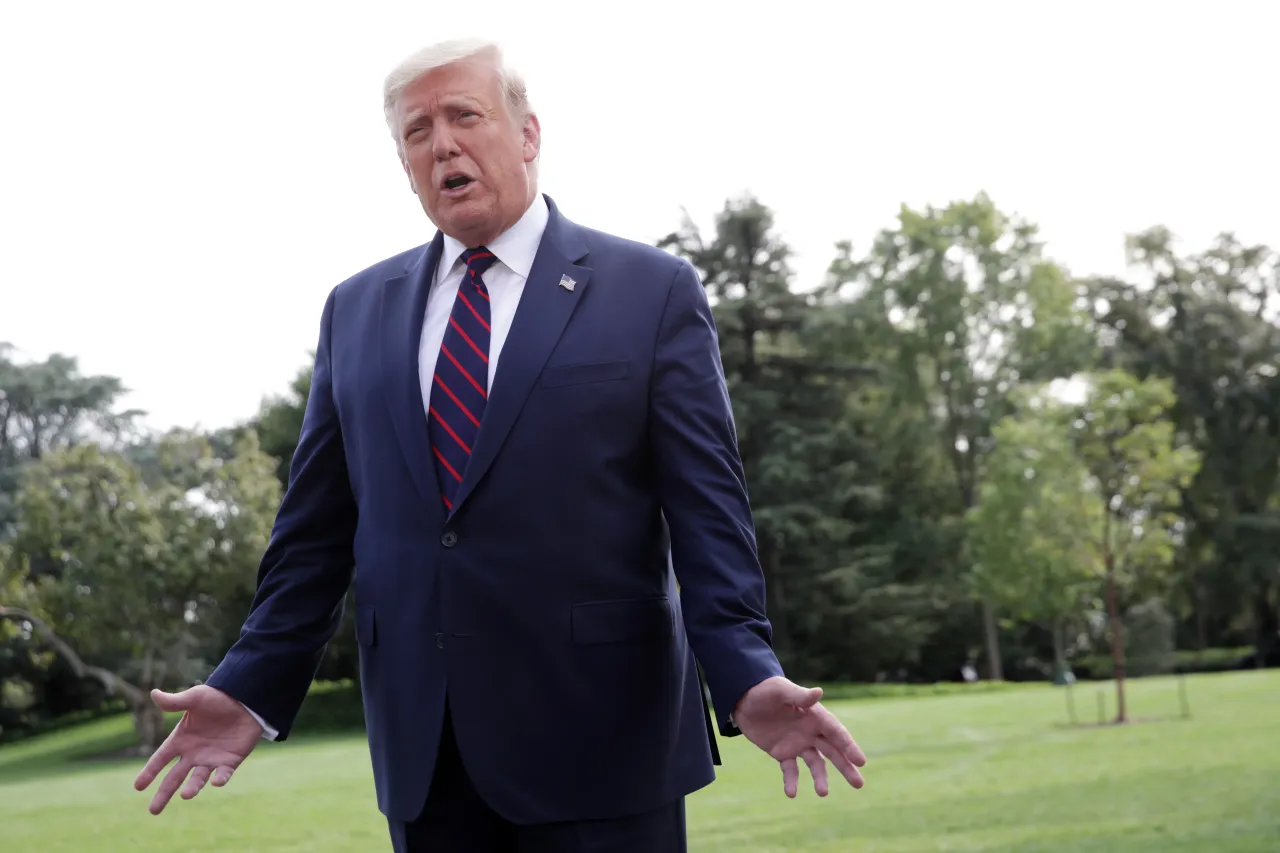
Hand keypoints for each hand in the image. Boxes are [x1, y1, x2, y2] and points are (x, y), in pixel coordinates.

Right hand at [133, 685, 263, 813]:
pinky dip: (220, 779)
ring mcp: (211, 759)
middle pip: (174, 778)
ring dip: (192, 788)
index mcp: (181, 740)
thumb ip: (175, 701)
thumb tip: (153, 693)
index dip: (149, 771)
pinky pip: (223, 774)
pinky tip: (216, 782)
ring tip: (185, 795)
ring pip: (197, 779)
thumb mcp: (195, 698)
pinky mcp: (230, 761)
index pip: (160, 759)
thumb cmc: (218, 698)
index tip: (138, 786)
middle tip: (153, 811)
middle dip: (163, 794)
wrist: (246, 699)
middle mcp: (193, 753)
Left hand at [732, 676, 866, 797]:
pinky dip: (792, 782)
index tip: (861, 761)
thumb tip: (819, 692)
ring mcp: (797, 743)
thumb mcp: (780, 690)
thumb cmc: (764, 690)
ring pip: (815, 764)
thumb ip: (799, 695)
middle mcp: (810, 731)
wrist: (743, 698)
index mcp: (815, 716)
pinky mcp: (782, 753)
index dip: (849, 746)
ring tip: (822, 793)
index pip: (836, 733)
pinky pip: (790, 770)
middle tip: (859, 784)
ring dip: (820, 778)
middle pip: (833, 751)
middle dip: (846, 767)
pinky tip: (791, 793)